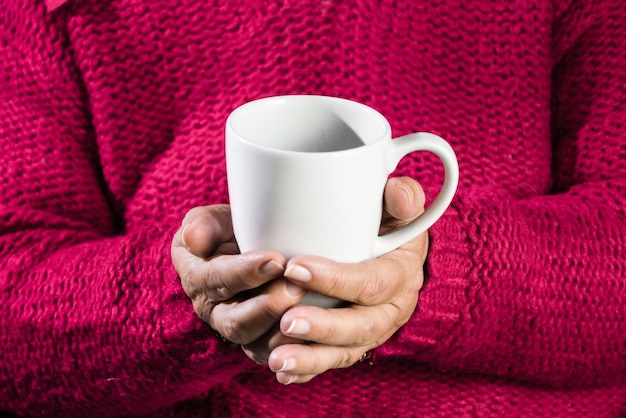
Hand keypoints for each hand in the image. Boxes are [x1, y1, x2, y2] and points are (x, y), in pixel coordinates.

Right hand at [170, 205, 305, 347]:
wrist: (260, 245)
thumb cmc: (237, 229)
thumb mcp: (217, 219)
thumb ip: (204, 224)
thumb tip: (193, 238)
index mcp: (198, 277)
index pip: (215, 280)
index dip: (245, 272)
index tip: (276, 260)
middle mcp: (213, 310)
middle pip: (236, 322)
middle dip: (268, 306)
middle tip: (296, 287)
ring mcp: (239, 330)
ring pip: (256, 345)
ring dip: (284, 331)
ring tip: (309, 308)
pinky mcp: (262, 343)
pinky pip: (276, 356)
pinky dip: (296, 351)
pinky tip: (316, 337)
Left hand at [265, 176, 428, 384]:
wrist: (389, 255)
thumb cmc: (388, 226)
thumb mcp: (399, 208)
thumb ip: (402, 197)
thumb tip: (396, 192)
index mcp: (401, 274)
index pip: (373, 282)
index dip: (337, 279)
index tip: (294, 267)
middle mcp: (390, 310)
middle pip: (361, 326)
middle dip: (323, 326)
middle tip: (286, 320)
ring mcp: (370, 332)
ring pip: (344, 352)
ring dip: (310, 358)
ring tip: (277, 359)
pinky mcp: (351, 345)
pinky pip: (331, 363)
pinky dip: (307, 370)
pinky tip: (281, 371)